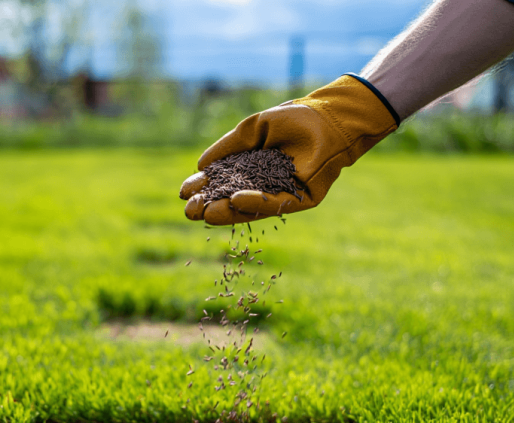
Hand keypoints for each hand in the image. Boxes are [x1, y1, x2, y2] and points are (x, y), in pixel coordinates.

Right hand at [179, 75, 399, 225]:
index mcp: (252, 167)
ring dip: (227, 210)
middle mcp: (264, 183)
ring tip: (205, 213)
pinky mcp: (300, 200)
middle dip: (210, 205)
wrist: (329, 118)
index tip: (184, 191)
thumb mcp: (252, 130)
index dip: (204, 187)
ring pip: (250, 207)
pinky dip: (254, 202)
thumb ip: (228, 148)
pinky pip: (274, 203)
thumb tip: (201, 165)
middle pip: (232, 199)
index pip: (223, 181)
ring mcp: (281, 193)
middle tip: (189, 211)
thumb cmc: (293, 119)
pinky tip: (235, 199)